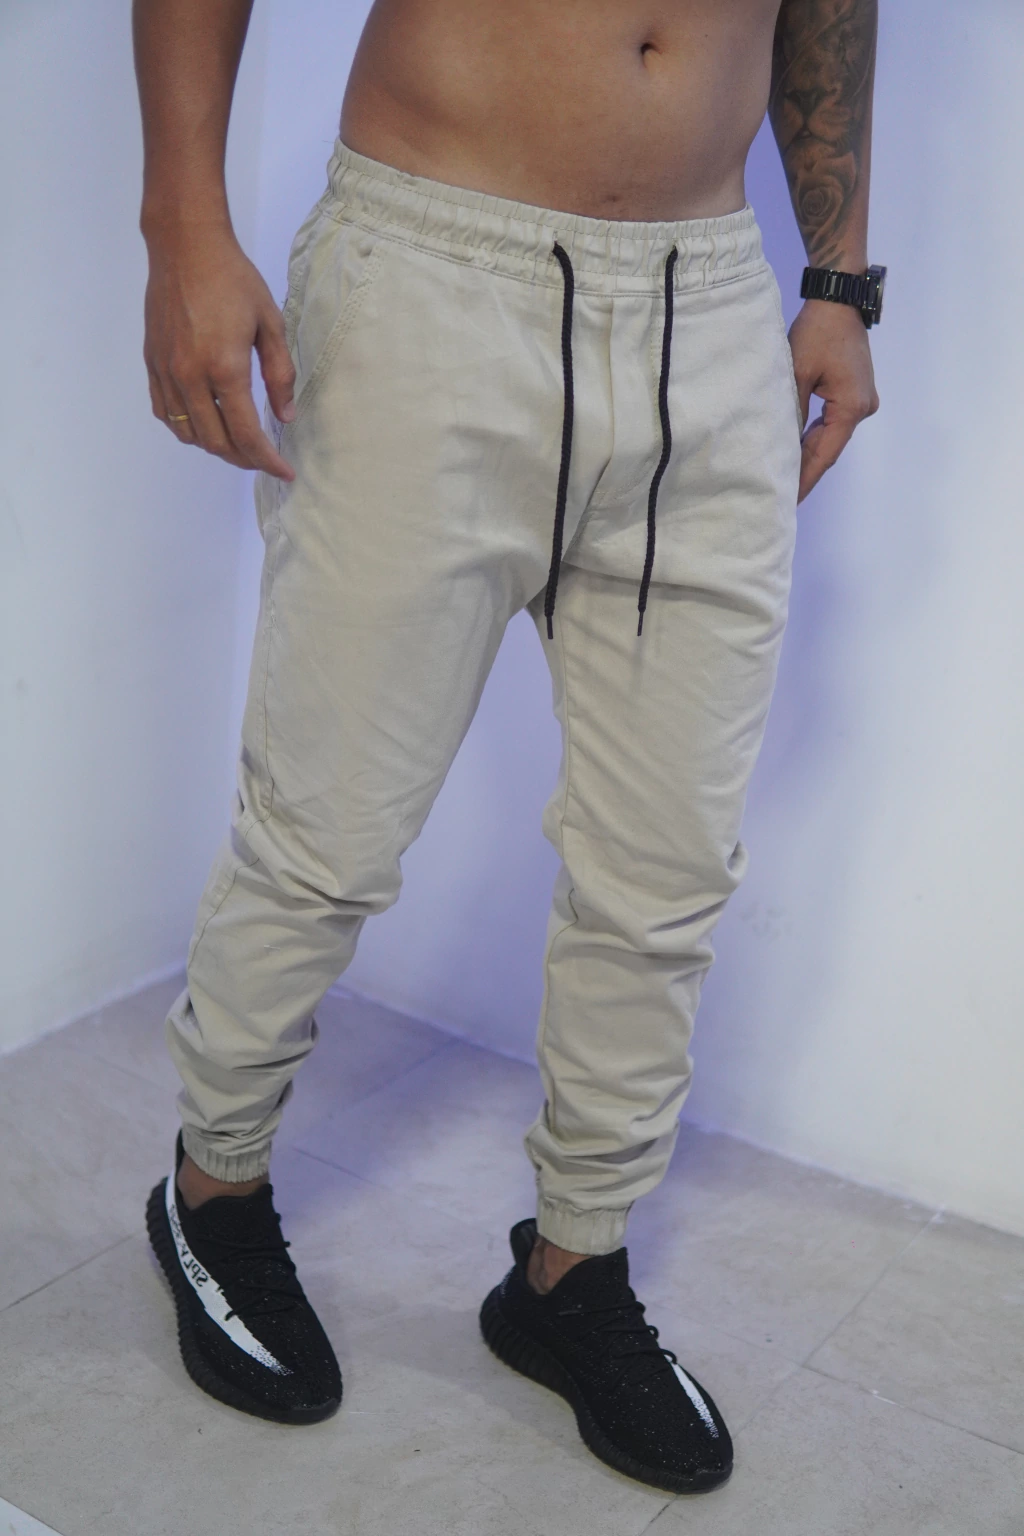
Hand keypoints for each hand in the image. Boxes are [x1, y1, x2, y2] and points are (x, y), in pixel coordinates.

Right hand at [143, 226, 295, 480]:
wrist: (184, 246)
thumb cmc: (232, 279)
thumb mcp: (270, 323)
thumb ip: (280, 374)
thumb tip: (285, 416)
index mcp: (225, 369)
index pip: (247, 435)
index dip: (267, 461)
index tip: (284, 473)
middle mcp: (190, 377)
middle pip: (216, 442)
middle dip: (244, 459)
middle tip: (264, 459)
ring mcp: (167, 372)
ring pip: (188, 434)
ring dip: (215, 446)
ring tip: (238, 443)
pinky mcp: (152, 364)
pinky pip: (165, 413)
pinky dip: (186, 428)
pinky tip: (204, 424)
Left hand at [788, 300, 879, 502]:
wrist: (839, 299)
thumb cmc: (817, 332)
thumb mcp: (797, 374)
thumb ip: (792, 413)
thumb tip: (781, 446)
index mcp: (851, 408)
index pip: (823, 455)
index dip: (805, 479)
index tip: (789, 500)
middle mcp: (862, 408)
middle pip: (828, 449)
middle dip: (804, 471)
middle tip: (780, 495)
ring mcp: (862, 400)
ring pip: (830, 437)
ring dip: (808, 453)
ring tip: (784, 477)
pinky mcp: (855, 392)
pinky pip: (832, 422)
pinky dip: (814, 435)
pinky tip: (795, 448)